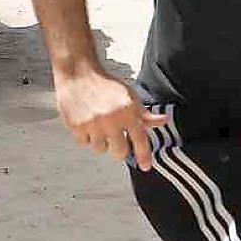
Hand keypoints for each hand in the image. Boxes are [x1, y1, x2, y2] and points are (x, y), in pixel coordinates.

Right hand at [54, 68, 169, 168]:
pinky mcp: (76, 126)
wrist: (78, 73)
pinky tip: (85, 122)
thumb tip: (164, 121)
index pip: (140, 139)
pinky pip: (84, 143)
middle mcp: (111, 119)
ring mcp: (93, 124)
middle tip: (114, 138)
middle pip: (120, 152)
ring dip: (100, 141)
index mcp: (127, 111)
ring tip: (97, 125)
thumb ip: (144, 114)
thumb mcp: (129, 96)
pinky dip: (85, 136)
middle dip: (118, 149)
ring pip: (100, 149)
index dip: (144, 156)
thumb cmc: (105, 85)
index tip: (145, 166)